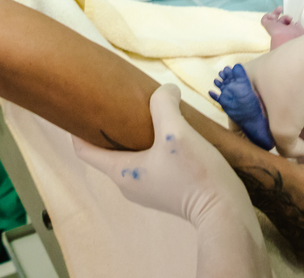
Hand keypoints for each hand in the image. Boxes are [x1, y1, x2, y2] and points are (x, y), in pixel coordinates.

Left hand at [73, 85, 271, 277]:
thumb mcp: (176, 132)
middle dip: (108, 125)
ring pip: (128, 155)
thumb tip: (165, 90)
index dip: (77, 127)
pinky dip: (149, 144)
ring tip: (143, 111)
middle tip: (116, 100)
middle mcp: (127, 183)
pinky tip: (165, 130)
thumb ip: (164, 105)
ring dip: (132, 134)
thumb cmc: (196, 175)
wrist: (226, 213)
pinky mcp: (165, 190)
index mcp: (120, 171)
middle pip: (106, 150)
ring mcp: (146, 188)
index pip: (83, 150)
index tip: (81, 105)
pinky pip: (147, 161)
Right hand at [246, 5, 303, 158]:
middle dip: (262, 128)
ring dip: (277, 118)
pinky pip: (283, 92)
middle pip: (252, 109)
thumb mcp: (284, 127)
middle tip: (274, 144)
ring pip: (268, 101)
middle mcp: (249, 73)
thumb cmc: (292, 89)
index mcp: (237, 83)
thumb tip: (297, 154)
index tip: (260, 150)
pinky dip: (289, 105)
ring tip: (288, 132)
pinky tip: (299, 113)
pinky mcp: (290, 65)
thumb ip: (284, 148)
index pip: (234, 116)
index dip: (245, 137)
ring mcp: (270, 67)